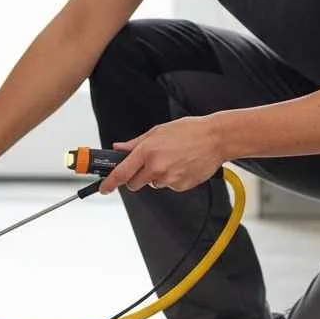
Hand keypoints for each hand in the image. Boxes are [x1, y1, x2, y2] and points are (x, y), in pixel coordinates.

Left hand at [100, 116, 224, 193]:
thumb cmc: (189, 130)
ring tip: (172, 159)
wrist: (216, 139)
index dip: (109, 183)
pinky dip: (172, 178)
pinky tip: (182, 165)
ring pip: (154, 184)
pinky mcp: (181, 186)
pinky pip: (169, 186)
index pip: (121, 173)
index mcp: (147, 151)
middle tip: (148, 164)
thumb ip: (136, 143)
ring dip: (157, 176)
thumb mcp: (158, 131)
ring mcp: (169, 179)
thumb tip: (119, 148)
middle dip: (136, 177)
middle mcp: (156, 167)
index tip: (103, 188)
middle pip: (135, 184)